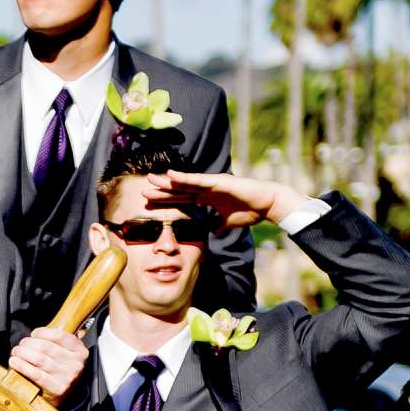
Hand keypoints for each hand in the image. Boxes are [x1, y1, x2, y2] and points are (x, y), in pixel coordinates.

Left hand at [9, 328, 88, 400]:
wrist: (61, 395)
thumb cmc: (59, 371)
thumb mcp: (64, 353)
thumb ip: (55, 341)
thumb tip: (35, 334)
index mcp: (80, 350)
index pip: (59, 335)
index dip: (42, 332)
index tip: (32, 334)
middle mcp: (76, 363)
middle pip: (45, 347)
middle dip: (27, 344)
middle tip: (19, 346)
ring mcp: (68, 376)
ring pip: (39, 359)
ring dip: (22, 353)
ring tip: (15, 353)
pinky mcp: (58, 388)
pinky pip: (36, 374)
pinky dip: (22, 366)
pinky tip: (14, 362)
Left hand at [142, 169, 305, 228]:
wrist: (266, 204)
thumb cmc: (250, 211)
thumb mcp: (227, 223)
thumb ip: (217, 226)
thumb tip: (212, 234)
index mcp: (207, 197)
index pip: (182, 200)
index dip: (166, 202)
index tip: (150, 205)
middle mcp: (206, 188)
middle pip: (179, 191)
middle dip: (161, 192)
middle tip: (142, 192)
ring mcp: (211, 183)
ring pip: (184, 183)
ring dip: (167, 182)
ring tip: (150, 180)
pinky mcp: (218, 181)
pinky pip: (197, 180)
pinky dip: (184, 178)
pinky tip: (170, 176)